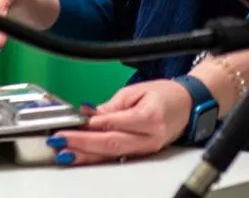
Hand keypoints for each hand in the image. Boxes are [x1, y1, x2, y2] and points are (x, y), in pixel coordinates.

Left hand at [46, 80, 190, 165]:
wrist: (188, 104)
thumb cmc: (165, 94)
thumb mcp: (135, 92)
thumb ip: (110, 107)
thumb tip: (86, 115)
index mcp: (149, 117)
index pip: (114, 123)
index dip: (89, 126)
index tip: (69, 125)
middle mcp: (150, 137)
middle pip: (111, 143)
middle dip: (82, 143)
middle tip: (60, 140)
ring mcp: (148, 149)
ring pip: (112, 154)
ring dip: (86, 155)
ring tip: (65, 153)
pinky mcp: (144, 155)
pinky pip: (118, 157)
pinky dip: (98, 156)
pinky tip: (82, 156)